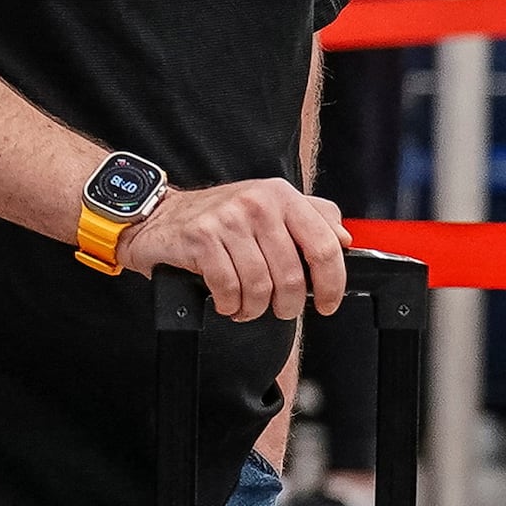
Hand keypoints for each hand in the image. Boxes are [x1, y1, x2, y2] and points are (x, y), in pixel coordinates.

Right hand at [123, 173, 346, 324]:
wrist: (160, 216)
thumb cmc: (217, 217)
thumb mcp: (269, 207)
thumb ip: (312, 217)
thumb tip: (345, 238)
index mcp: (281, 195)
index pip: (324, 245)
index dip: (332, 283)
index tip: (328, 302)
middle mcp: (257, 203)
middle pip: (291, 274)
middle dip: (288, 304)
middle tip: (280, 310)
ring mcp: (227, 220)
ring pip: (260, 285)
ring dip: (256, 308)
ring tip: (248, 308)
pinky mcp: (200, 238)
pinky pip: (228, 287)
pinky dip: (231, 305)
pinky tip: (228, 303)